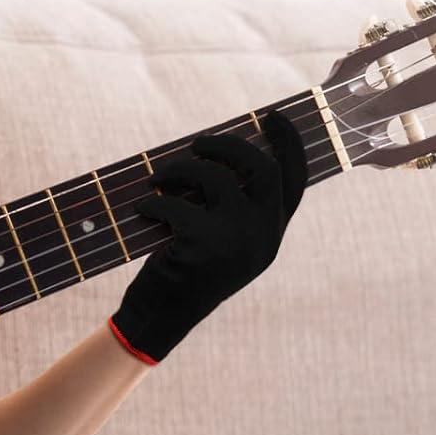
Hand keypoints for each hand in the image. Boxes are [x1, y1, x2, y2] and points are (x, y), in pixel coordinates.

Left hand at [109, 107, 307, 363]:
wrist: (161, 317)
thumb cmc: (183, 269)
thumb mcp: (220, 239)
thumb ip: (229, 204)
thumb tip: (216, 152)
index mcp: (271, 234)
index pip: (294, 181)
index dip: (288, 144)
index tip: (273, 116)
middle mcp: (263, 238)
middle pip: (261, 168)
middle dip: (227, 145)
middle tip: (198, 144)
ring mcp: (236, 242)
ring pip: (213, 178)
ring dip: (178, 169)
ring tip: (157, 178)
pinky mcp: (202, 246)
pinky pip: (175, 203)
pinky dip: (152, 200)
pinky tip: (141, 208)